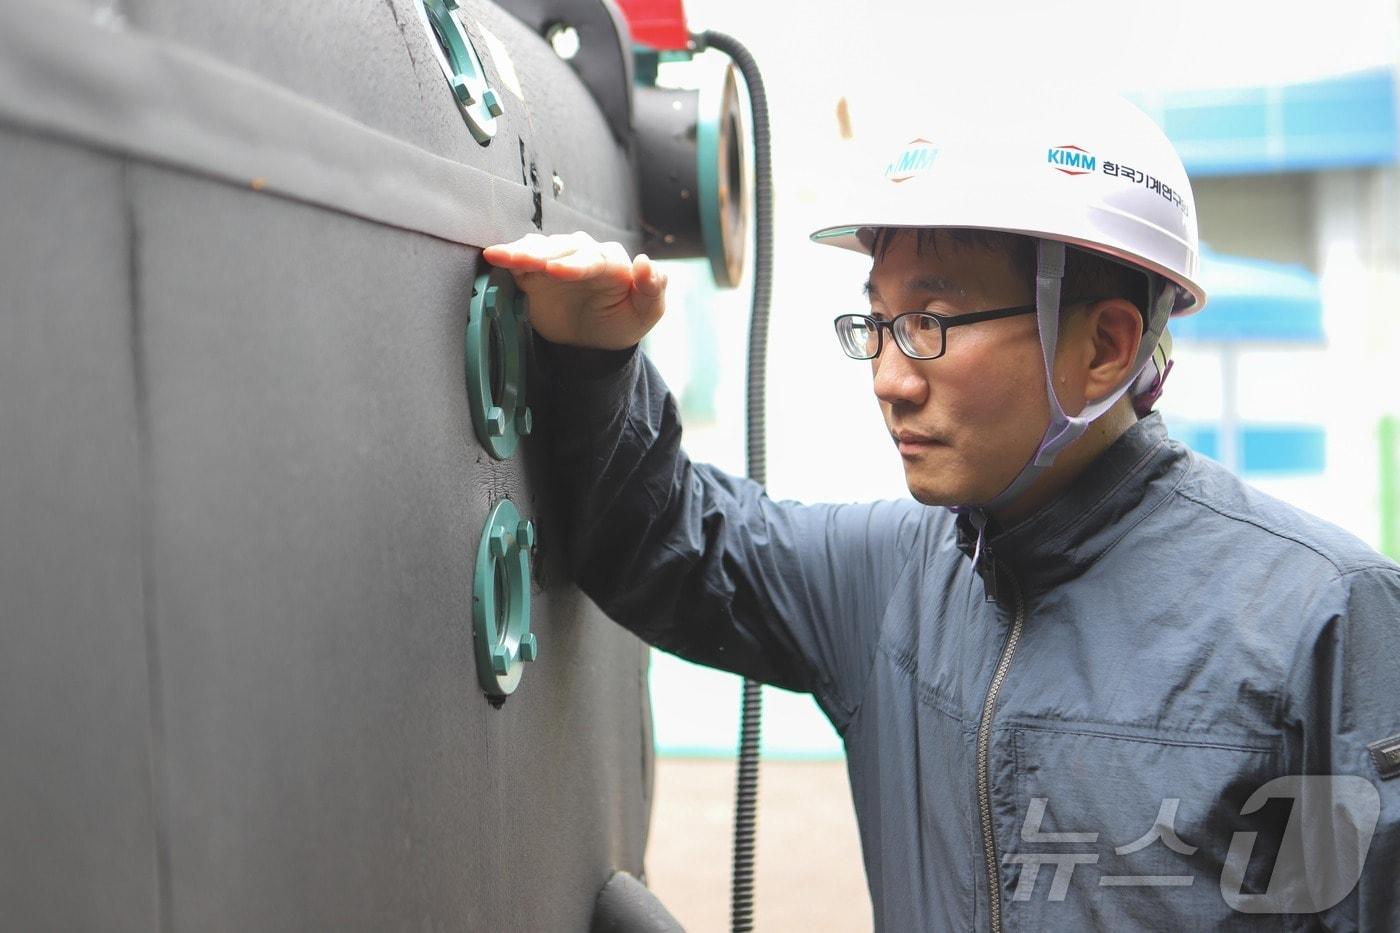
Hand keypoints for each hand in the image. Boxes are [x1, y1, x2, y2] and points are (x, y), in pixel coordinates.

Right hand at [482, 232, 667, 350]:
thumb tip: (646, 263)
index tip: (555, 271)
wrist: (594, 341)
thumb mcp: (645, 313)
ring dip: (520, 252)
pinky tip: (494, 256)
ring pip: (539, 249)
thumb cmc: (621, 322)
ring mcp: (558, 259)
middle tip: (520, 261)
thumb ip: (652, 290)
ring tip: (500, 256)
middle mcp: (584, 254)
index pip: (593, 260)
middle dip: (540, 255)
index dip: (574, 265)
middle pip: (561, 249)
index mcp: (613, 264)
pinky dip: (508, 256)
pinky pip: (521, 260)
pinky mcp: (536, 271)